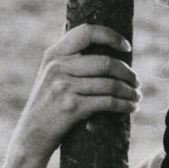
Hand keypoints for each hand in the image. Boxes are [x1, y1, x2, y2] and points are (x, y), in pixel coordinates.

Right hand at [9, 23, 140, 163]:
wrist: (31, 134)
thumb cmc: (47, 104)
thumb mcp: (49, 74)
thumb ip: (66, 57)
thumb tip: (84, 35)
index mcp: (54, 54)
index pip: (86, 33)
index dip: (111, 36)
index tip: (127, 48)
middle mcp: (58, 67)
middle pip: (105, 63)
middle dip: (128, 73)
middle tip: (136, 81)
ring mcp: (64, 87)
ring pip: (110, 84)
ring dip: (130, 92)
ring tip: (137, 97)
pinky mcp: (72, 107)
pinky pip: (107, 102)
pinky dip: (124, 105)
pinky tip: (131, 107)